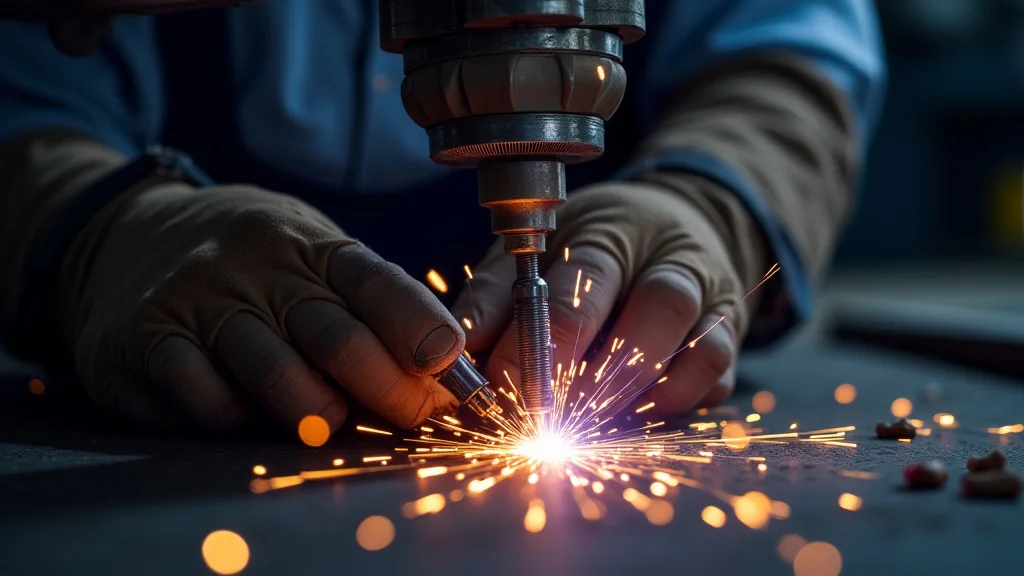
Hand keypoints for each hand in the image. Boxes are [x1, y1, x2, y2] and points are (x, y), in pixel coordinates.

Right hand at [71, 183, 462, 429]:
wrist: (126, 231)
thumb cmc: (250, 262)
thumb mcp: (308, 255)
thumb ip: (365, 307)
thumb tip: (440, 374)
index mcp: (310, 246)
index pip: (377, 282)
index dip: (420, 325)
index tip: (452, 361)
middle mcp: (258, 268)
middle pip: (337, 336)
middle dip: (388, 387)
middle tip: (415, 416)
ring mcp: (200, 299)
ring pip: (272, 370)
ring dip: (313, 409)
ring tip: (328, 422)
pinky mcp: (145, 337)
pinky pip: (199, 392)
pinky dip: (228, 414)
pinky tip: (237, 412)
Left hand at [453, 177, 763, 415]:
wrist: (681, 217)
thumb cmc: (592, 245)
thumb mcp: (539, 253)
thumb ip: (498, 295)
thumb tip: (456, 346)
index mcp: (608, 233)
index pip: (577, 286)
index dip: (539, 345)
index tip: (503, 390)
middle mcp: (667, 256)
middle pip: (652, 304)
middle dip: (598, 368)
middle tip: (549, 412)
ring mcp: (707, 290)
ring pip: (691, 333)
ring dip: (637, 382)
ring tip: (590, 417)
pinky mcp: (729, 324)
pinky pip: (717, 365)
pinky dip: (679, 393)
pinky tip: (640, 410)